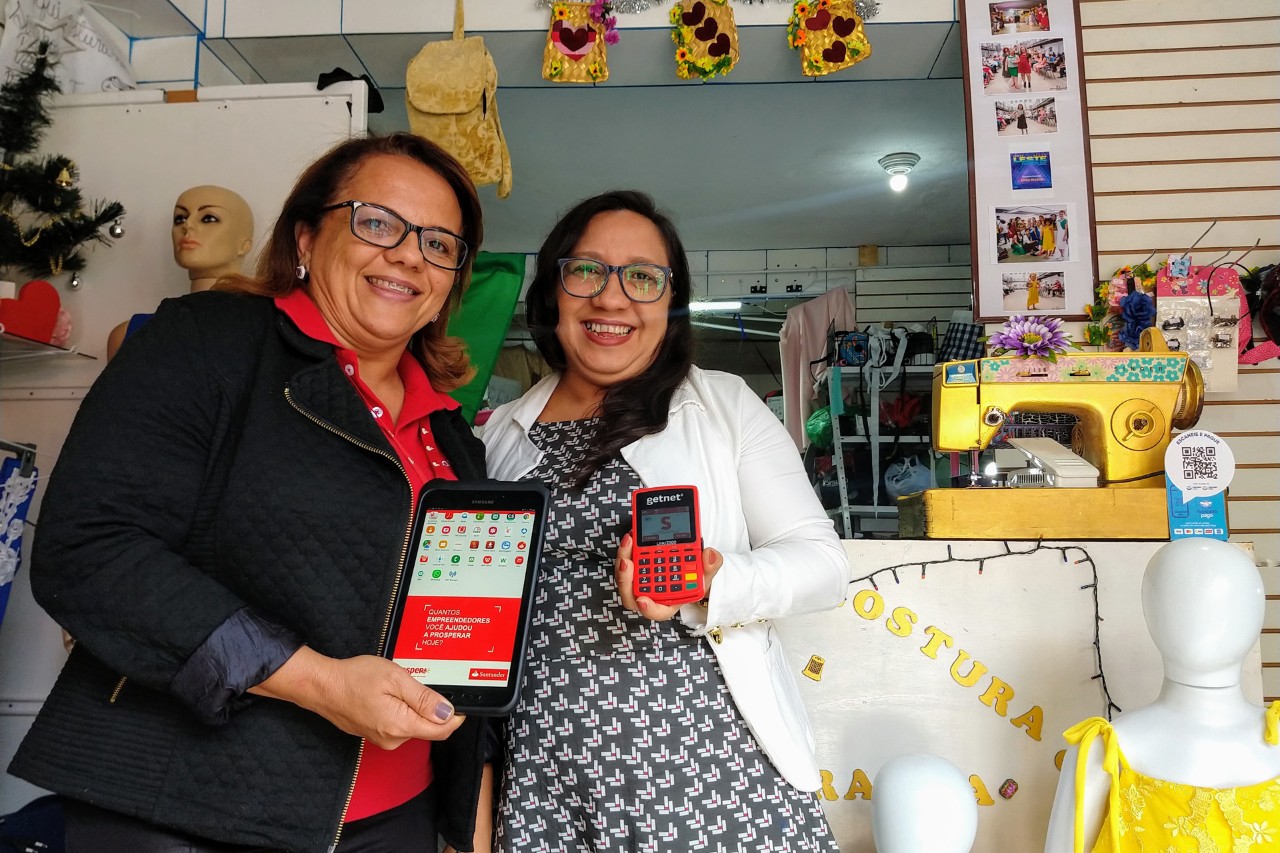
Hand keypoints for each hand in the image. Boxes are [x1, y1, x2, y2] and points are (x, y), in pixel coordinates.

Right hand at [249, 647, 464, 748]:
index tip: (460, 701)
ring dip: (415, 707)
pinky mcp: (376, 734)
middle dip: (431, 707)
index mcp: (401, 726)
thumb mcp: (396, 679)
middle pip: (428, 727)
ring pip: (414, 724)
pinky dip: (402, 710)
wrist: (322, 686)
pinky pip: (399, 724)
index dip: (455, 716)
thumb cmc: (354, 678)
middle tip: (418, 682)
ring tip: (399, 685)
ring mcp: (383, 739)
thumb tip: (447, 713)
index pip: (441, 730)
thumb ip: (424, 698)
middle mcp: (393, 739)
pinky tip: (389, 694)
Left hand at [614, 533, 722, 621]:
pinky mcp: (635, 568)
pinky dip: (627, 550)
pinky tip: (632, 536)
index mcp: (669, 602)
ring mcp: (642, 581)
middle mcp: (651, 594)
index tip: (643, 600)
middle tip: (627, 563)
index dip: (648, 608)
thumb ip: (711, 566)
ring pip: (625, 577)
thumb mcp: (707, 572)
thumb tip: (709, 556)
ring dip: (624, 559)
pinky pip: (626, 562)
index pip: (656, 611)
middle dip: (625, 580)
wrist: (688, 564)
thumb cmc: (694, 576)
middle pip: (631, 596)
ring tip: (629, 541)